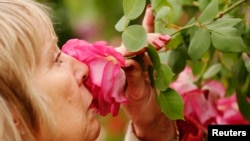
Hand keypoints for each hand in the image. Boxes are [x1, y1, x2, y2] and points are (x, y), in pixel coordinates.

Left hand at [121, 5, 175, 140]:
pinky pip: (146, 41)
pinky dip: (149, 28)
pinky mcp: (146, 59)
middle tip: (162, 41)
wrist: (150, 116)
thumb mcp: (136, 95)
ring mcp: (136, 59)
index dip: (135, 48)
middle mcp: (124, 62)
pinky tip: (151, 12)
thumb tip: (129, 62)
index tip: (147, 46)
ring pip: (141, 40)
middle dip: (148, 41)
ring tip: (162, 33)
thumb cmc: (140, 109)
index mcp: (117, 71)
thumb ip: (133, 78)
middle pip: (133, 44)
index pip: (124, 53)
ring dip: (152, 36)